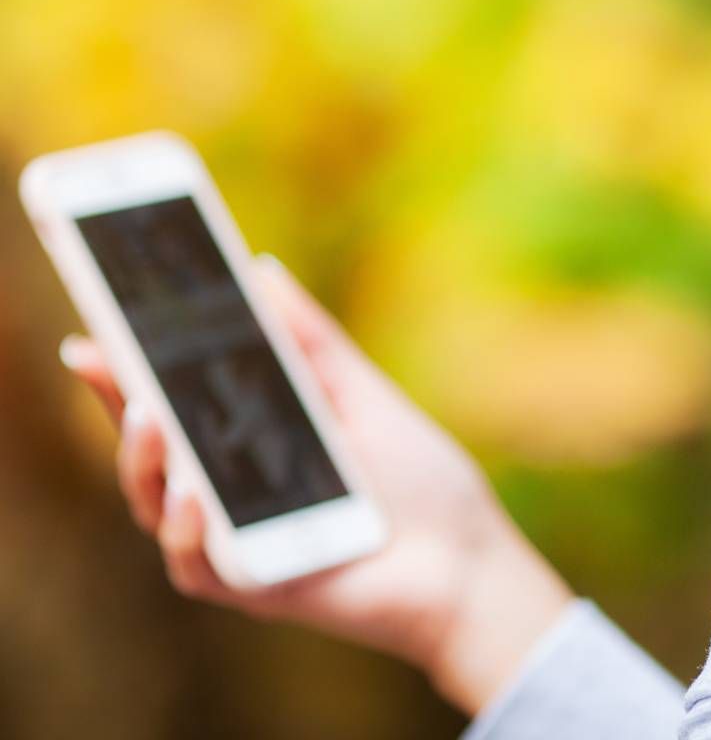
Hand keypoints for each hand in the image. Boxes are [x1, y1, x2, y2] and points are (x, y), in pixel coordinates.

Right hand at [59, 255, 573, 716]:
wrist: (469, 555)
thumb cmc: (415, 474)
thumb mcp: (360, 393)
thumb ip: (311, 340)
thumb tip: (262, 268)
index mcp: (250, 443)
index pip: (172, 404)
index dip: (126, 373)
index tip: (94, 333)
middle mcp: (232, 494)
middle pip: (152, 453)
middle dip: (119, 406)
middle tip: (106, 360)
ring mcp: (240, 543)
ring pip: (159, 509)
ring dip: (146, 463)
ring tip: (153, 418)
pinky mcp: (256, 589)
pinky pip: (198, 566)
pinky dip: (189, 529)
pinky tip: (197, 492)